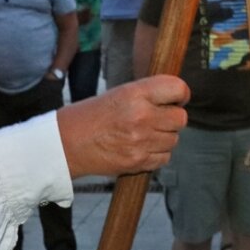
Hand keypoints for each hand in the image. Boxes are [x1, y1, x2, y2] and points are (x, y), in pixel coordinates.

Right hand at [56, 75, 189, 177]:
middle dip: (172, 118)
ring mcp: (141, 141)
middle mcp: (141, 116)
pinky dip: (157, 154)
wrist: (67, 143)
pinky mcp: (138, 161)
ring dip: (164, 137)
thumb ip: (147, 95)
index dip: (181, 94)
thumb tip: (174, 99)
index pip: (177, 88)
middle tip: (158, 118)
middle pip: (180, 118)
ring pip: (174, 139)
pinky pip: (164, 157)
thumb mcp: (118, 94)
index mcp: (135, 94)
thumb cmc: (91, 116)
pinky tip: (140, 147)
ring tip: (143, 134)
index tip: (177, 98)